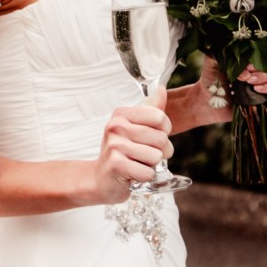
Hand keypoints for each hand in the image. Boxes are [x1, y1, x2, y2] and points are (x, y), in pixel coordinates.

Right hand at [91, 85, 173, 203]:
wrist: (101, 178)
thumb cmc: (122, 151)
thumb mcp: (135, 127)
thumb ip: (151, 109)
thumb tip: (161, 89)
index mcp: (122, 113)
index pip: (160, 117)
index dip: (165, 131)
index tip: (154, 136)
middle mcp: (116, 125)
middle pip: (161, 139)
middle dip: (161, 152)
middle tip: (147, 155)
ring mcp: (115, 144)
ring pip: (156, 157)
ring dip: (151, 165)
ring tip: (137, 163)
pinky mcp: (116, 164)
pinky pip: (147, 173)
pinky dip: (145, 177)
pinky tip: (133, 174)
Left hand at [196, 52, 266, 123]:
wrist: (211, 103)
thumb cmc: (211, 79)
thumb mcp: (213, 61)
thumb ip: (223, 52)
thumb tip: (241, 58)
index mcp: (252, 52)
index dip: (266, 44)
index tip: (253, 50)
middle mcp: (262, 64)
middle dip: (264, 62)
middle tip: (248, 69)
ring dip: (265, 75)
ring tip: (248, 81)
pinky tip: (256, 89)